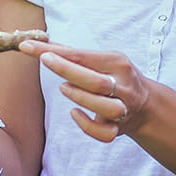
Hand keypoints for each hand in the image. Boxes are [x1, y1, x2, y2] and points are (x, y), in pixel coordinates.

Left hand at [26, 41, 145, 140]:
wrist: (146, 105)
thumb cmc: (114, 77)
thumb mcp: (101, 60)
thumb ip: (72, 54)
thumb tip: (39, 42)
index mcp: (118, 63)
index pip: (82, 56)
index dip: (56, 51)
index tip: (30, 46)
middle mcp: (123, 85)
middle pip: (95, 81)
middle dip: (67, 69)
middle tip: (45, 60)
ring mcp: (123, 109)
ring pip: (105, 107)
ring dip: (80, 97)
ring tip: (63, 88)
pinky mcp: (118, 129)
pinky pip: (104, 133)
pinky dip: (86, 125)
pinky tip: (74, 113)